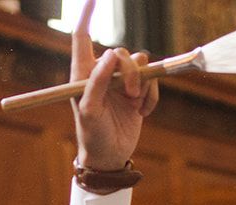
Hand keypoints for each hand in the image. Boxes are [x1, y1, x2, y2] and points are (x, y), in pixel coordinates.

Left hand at [70, 1, 157, 171]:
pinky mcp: (138, 92)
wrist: (110, 157)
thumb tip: (109, 54)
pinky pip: (152, 80)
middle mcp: (102, 73)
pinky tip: (144, 113)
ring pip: (141, 63)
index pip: (82, 37)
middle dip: (130, 71)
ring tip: (136, 104)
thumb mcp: (90, 112)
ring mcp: (121, 82)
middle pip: (122, 52)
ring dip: (143, 83)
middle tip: (130, 93)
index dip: (87, 16)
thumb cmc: (92, 136)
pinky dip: (152, 96)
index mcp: (83, 74)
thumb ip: (97, 82)